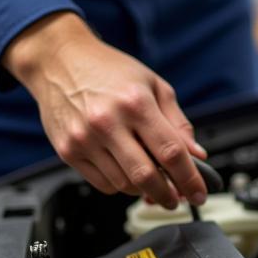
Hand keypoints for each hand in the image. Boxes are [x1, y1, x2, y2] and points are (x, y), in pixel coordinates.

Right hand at [3, 12, 207, 208]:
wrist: (59, 60)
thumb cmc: (109, 70)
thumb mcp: (154, 85)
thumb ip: (178, 123)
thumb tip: (196, 155)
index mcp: (136, 103)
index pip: (171, 153)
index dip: (190, 179)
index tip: (198, 193)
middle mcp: (107, 122)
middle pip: (147, 176)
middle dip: (168, 195)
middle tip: (176, 198)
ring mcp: (84, 139)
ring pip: (124, 185)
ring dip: (144, 190)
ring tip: (152, 181)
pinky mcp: (67, 151)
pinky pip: (102, 184)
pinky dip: (120, 186)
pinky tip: (126, 171)